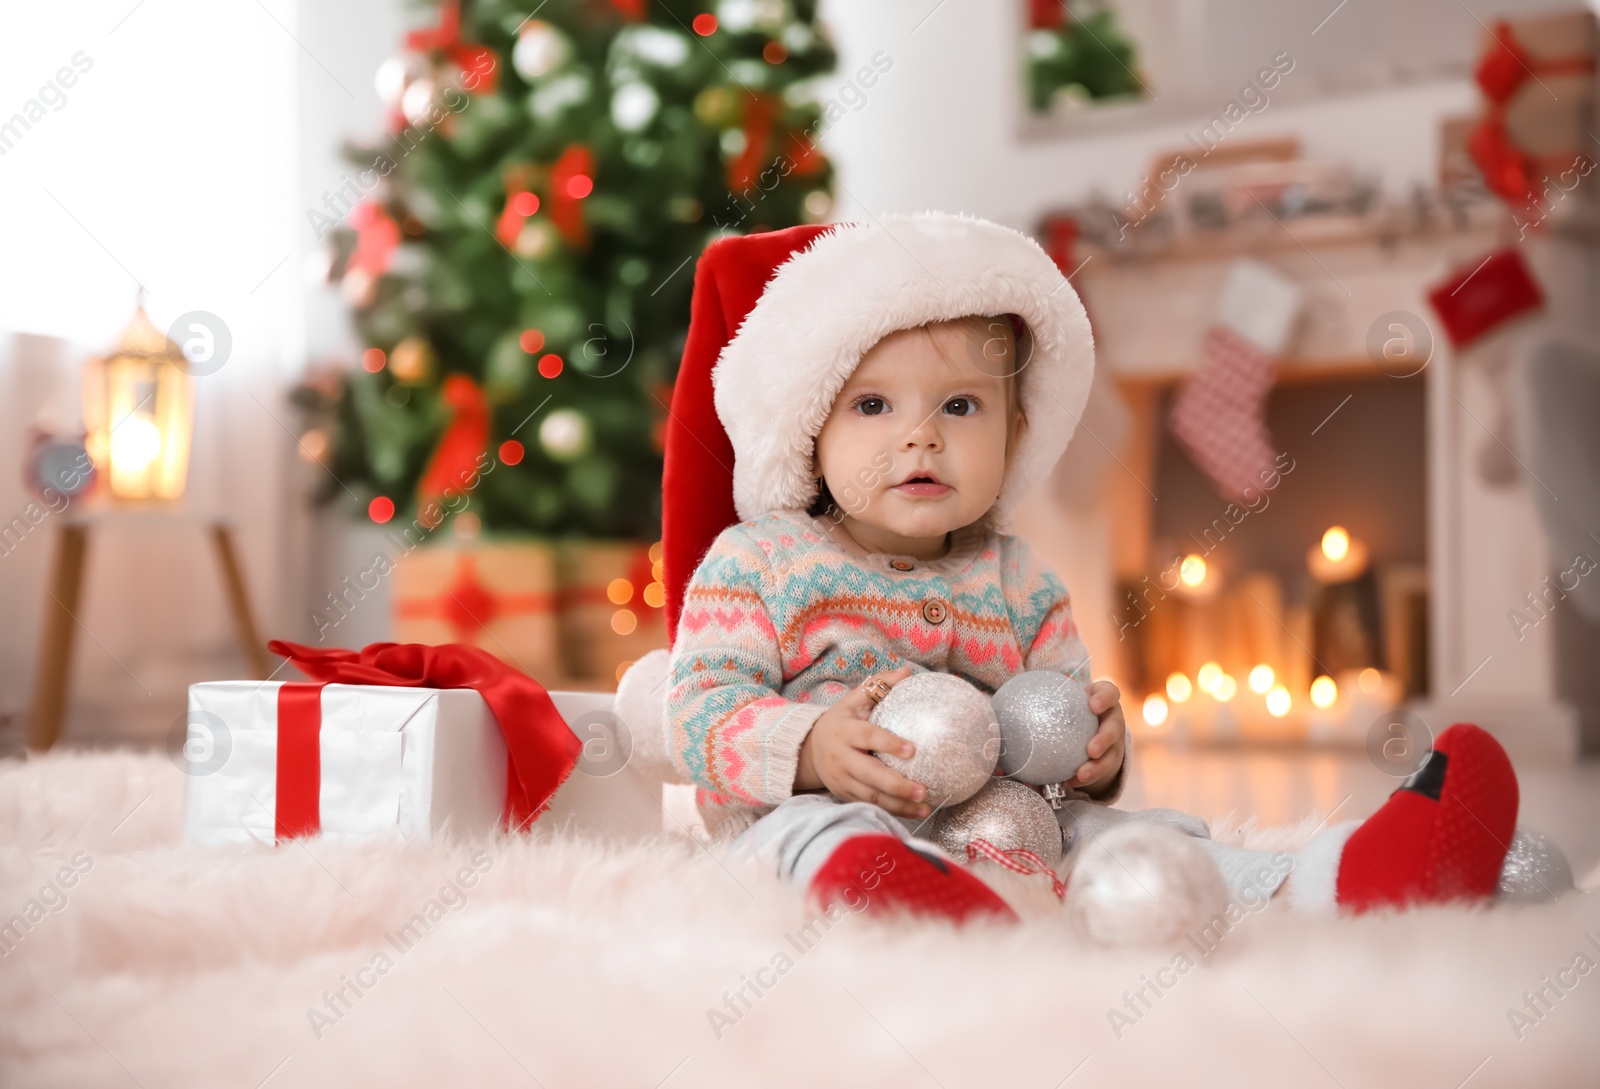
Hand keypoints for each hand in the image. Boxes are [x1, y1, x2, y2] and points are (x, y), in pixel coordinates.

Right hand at [793, 665, 931, 818]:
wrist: (809, 748)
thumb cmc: (842, 720)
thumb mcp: (854, 699)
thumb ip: (880, 684)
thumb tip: (908, 672)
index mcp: (845, 730)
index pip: (868, 737)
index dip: (889, 744)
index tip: (912, 750)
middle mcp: (841, 757)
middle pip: (870, 775)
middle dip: (897, 785)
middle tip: (923, 790)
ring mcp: (841, 779)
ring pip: (871, 796)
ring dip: (899, 805)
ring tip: (924, 807)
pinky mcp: (844, 795)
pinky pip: (868, 806)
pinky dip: (891, 812)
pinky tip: (913, 813)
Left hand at [1047, 679, 1125, 797]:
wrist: (1087, 727)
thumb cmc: (1069, 709)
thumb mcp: (1062, 701)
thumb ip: (1042, 701)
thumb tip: (1001, 711)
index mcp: (1102, 699)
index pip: (1109, 692)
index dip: (1105, 697)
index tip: (1092, 705)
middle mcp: (1112, 720)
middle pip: (1115, 727)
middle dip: (1104, 739)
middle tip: (1090, 750)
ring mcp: (1115, 742)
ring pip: (1112, 755)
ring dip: (1098, 766)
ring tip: (1082, 774)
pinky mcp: (1111, 760)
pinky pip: (1101, 771)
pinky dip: (1087, 777)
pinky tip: (1069, 782)